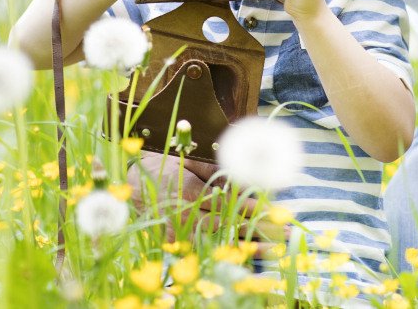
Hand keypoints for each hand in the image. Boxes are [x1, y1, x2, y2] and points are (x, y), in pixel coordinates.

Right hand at [127, 151, 286, 249]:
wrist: (133, 183)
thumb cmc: (164, 165)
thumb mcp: (191, 162)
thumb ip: (217, 170)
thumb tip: (246, 177)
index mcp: (189, 193)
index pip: (226, 202)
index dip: (250, 206)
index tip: (272, 209)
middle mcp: (186, 215)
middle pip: (228, 224)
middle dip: (258, 227)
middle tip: (284, 230)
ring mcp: (180, 233)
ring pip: (220, 239)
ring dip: (249, 244)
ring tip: (275, 248)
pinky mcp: (176, 243)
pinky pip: (206, 248)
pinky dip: (227, 252)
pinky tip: (247, 256)